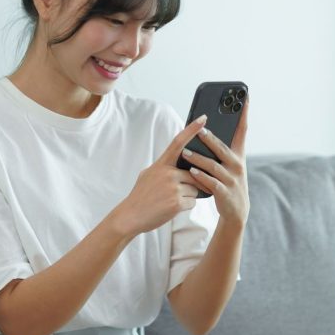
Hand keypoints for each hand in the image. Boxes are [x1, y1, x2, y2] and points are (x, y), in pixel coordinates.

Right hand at [109, 115, 208, 236]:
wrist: (131, 216)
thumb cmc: (141, 196)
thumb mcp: (149, 174)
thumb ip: (165, 167)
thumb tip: (181, 164)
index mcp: (161, 164)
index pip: (179, 142)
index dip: (192, 129)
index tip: (204, 119)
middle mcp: (168, 174)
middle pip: (194, 173)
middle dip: (192, 182)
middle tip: (178, 190)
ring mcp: (173, 188)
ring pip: (196, 188)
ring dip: (189, 195)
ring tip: (171, 200)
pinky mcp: (177, 203)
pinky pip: (193, 202)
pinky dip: (186, 205)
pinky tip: (172, 207)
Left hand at [180, 94, 249, 226]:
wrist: (236, 211)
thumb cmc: (228, 182)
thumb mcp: (230, 164)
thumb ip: (221, 149)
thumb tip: (204, 129)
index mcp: (238, 155)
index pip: (242, 131)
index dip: (244, 114)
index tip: (245, 98)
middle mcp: (237, 165)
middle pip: (223, 148)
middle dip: (211, 139)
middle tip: (199, 130)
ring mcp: (231, 179)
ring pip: (214, 166)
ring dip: (199, 159)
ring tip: (185, 153)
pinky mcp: (224, 192)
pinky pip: (211, 183)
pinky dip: (201, 177)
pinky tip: (191, 172)